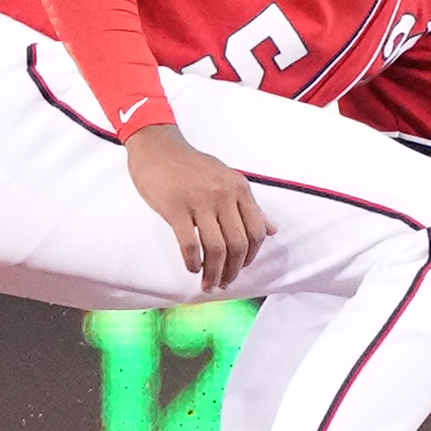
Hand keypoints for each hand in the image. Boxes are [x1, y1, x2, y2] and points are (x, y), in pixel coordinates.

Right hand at [124, 123, 272, 290]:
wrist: (158, 147)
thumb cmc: (193, 166)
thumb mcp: (227, 179)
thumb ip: (250, 205)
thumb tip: (272, 230)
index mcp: (239, 188)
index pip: (256, 231)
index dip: (252, 255)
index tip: (242, 267)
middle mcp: (224, 195)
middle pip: (238, 244)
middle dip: (234, 270)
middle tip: (225, 282)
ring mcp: (200, 202)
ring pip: (216, 248)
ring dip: (214, 272)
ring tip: (209, 283)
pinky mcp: (176, 208)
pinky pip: (190, 243)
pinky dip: (194, 262)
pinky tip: (193, 268)